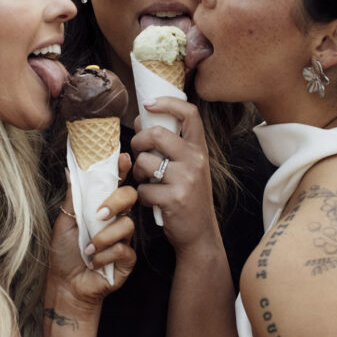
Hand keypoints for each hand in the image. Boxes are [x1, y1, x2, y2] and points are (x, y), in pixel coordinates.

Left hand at [47, 154, 136, 306]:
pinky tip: (94, 262)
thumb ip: (72, 197)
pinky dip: (105, 256)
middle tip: (98, 215)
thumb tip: (70, 169)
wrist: (66, 285)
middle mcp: (115, 220)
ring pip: (126, 226)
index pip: (115, 183)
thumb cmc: (64, 253)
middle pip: (130, 197)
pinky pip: (124, 250)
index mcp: (101, 207)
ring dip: (103, 238)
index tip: (123, 158)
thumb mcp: (64, 221)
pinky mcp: (128, 259)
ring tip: (87, 249)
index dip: (121, 170)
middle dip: (116, 202)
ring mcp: (123, 239)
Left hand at [131, 97, 220, 254]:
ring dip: (137, 172)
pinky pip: (143, 189)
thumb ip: (171, 145)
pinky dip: (141, 195)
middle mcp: (196, 161)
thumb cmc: (188, 196)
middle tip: (137, 152)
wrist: (200, 233)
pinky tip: (151, 200)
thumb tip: (143, 119)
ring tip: (144, 180)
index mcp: (199, 149)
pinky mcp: (174, 199)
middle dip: (138, 141)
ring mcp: (186, 180)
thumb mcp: (188, 167)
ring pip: (145, 162)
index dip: (168, 103)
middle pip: (158, 134)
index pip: (189, 114)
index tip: (149, 104)